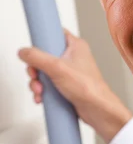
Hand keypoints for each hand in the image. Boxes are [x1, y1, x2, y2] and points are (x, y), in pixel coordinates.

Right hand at [18, 29, 132, 142]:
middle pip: (44, 55)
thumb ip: (37, 57)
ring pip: (44, 72)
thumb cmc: (89, 88)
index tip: (33, 46)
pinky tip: (42, 97)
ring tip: (40, 90)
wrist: (97, 110)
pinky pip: (48, 84)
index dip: (42, 39)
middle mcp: (73, 57)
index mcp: (75, 46)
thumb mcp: (57, 68)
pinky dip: (43, 91)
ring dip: (37, 82)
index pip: (54, 33)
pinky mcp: (66, 85)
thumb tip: (24, 52)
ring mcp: (69, 72)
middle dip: (35, 69)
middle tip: (36, 75)